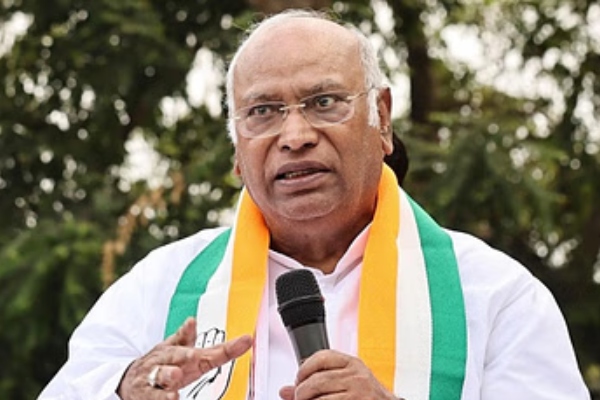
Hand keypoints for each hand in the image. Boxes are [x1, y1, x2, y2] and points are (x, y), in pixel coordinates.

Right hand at [117, 318, 251, 399]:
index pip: (209, 351)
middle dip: (182, 358)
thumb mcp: (172, 351)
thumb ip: (185, 339)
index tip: (247, 341)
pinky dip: (162, 399)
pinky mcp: (146, 397)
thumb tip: (193, 320)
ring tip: (175, 386)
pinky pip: (154, 399)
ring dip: (167, 382)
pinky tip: (172, 399)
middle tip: (191, 358)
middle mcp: (167, 366)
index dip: (229, 347)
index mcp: (181, 355)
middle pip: (176, 360)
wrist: (127, 382)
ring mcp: (154, 382)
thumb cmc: (159, 366)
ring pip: (160, 381)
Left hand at [279, 350, 398, 399]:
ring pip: (320, 399)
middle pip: (317, 380)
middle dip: (302, 391)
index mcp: (353, 363)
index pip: (322, 357)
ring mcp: (358, 393)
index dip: (304, 368)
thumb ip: (318, 380)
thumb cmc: (365, 394)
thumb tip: (284, 391)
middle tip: (299, 397)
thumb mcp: (347, 380)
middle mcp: (357, 376)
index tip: (298, 379)